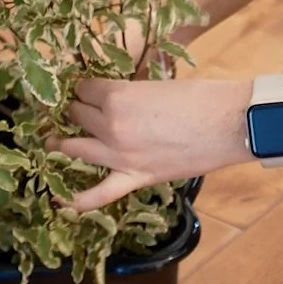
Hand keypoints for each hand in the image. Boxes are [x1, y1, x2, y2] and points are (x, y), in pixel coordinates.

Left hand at [51, 77, 252, 211]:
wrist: (230, 124)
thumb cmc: (202, 96)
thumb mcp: (159, 83)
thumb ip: (132, 93)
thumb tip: (121, 99)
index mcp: (117, 96)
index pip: (85, 89)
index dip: (85, 86)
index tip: (86, 87)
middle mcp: (110, 126)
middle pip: (78, 115)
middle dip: (74, 109)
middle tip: (74, 108)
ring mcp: (120, 155)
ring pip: (75, 149)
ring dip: (61, 144)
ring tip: (52, 142)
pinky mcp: (135, 177)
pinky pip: (99, 194)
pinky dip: (77, 200)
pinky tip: (58, 200)